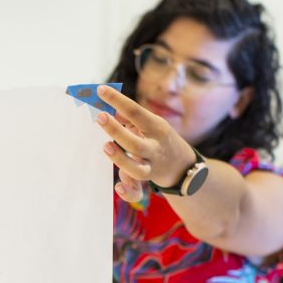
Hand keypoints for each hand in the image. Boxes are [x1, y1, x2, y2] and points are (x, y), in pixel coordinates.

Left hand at [95, 85, 193, 202]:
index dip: (118, 101)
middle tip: (100, 116)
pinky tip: (118, 186)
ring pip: (137, 169)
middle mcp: (155, 148)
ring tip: (106, 145)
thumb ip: (129, 118)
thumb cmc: (157, 139)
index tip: (100, 90)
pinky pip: (137, 192)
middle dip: (117, 131)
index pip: (136, 112)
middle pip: (135, 143)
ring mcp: (151, 167)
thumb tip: (110, 107)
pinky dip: (127, 192)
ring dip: (120, 159)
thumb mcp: (149, 125)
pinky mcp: (145, 182)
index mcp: (157, 128)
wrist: (182, 165)